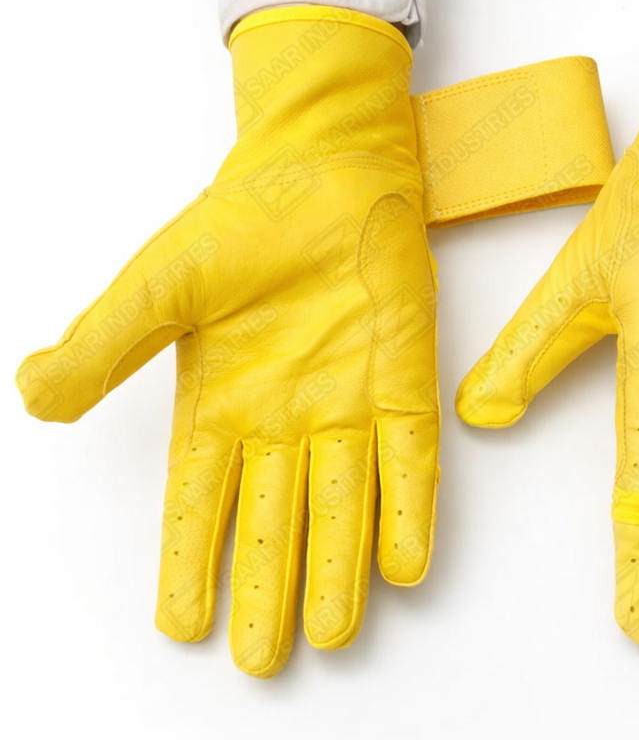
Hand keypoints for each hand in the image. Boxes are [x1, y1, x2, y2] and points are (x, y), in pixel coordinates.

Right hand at [17, 6, 438, 676]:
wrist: (324, 169)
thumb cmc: (242, 223)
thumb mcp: (160, 286)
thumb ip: (104, 345)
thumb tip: (34, 398)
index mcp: (220, 403)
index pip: (198, 502)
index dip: (190, 562)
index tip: (185, 625)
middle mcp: (283, 418)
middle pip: (272, 519)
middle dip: (268, 587)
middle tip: (261, 662)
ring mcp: (346, 403)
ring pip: (343, 503)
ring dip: (339, 568)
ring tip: (333, 634)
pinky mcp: (401, 381)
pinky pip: (408, 457)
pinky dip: (407, 509)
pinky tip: (406, 565)